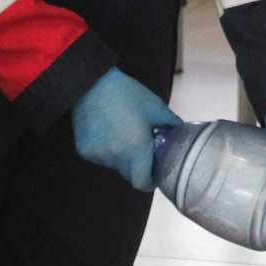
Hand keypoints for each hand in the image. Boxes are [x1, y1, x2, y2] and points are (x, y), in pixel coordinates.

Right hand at [70, 68, 184, 190]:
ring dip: (120, 156)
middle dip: (137, 166)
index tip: (154, 172)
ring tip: (121, 134)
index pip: (142, 183)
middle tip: (140, 147)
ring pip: (114, 165)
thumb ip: (171, 124)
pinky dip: (105, 150)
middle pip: (128, 174)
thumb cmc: (128, 94)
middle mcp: (115, 157)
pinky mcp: (83, 150)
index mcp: (135, 149)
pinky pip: (99, 157)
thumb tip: (182, 135)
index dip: (150, 181)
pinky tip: (105, 131)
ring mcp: (97, 155)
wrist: (92, 82)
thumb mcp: (156, 106)